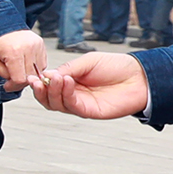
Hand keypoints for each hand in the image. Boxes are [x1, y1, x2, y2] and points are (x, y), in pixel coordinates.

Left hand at [0, 29, 51, 89]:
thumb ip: (2, 74)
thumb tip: (13, 83)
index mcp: (14, 52)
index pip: (20, 79)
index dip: (13, 86)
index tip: (7, 85)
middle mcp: (29, 48)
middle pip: (30, 76)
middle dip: (20, 81)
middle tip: (11, 79)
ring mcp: (37, 45)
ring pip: (38, 71)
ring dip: (27, 74)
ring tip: (16, 68)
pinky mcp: (41, 44)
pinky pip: (42, 63)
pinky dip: (33, 66)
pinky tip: (23, 62)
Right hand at [30, 50, 150, 119]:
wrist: (139, 77)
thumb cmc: (117, 67)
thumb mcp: (88, 61)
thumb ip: (69, 68)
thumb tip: (48, 74)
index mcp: (71, 81)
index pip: (48, 85)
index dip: (39, 82)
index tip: (32, 76)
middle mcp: (73, 94)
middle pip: (48, 98)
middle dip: (40, 90)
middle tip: (38, 80)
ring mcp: (80, 104)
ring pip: (56, 104)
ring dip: (52, 91)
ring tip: (57, 78)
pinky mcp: (89, 112)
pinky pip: (71, 106)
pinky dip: (66, 94)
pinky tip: (68, 82)